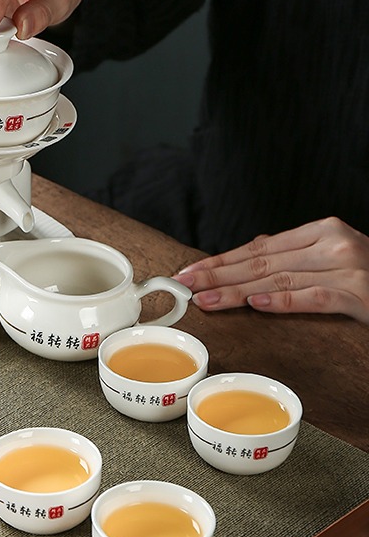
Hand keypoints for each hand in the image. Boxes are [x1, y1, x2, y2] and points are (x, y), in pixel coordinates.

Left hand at [173, 217, 368, 322]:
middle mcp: (333, 243)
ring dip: (237, 292)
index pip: (259, 248)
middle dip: (218, 276)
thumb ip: (293, 256)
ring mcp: (348, 267)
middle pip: (262, 262)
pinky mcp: (361, 293)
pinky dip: (283, 301)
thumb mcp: (330, 258)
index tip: (190, 271)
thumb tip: (248, 254)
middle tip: (185, 286)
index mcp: (321, 231)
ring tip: (206, 300)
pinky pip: (314, 297)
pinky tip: (256, 304)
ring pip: (279, 279)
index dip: (221, 261)